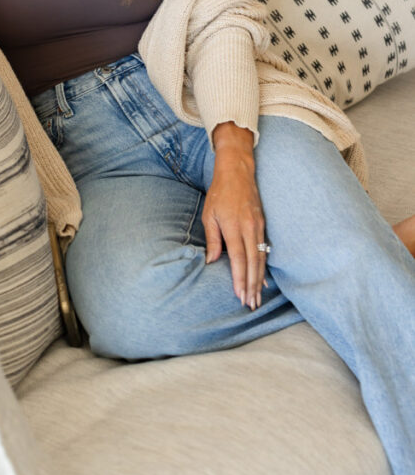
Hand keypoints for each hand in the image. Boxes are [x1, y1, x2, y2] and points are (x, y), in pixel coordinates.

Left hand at [203, 127, 266, 309]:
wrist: (237, 171)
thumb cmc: (219, 193)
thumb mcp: (209, 215)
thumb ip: (213, 239)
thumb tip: (211, 262)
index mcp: (233, 226)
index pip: (238, 258)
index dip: (239, 279)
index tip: (240, 296)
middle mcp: (249, 228)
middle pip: (253, 262)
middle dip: (252, 285)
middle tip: (251, 304)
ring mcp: (258, 226)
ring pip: (261, 257)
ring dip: (260, 278)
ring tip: (258, 296)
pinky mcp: (262, 224)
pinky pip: (265, 249)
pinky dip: (264, 265)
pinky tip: (263, 278)